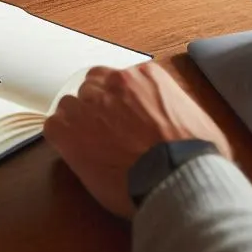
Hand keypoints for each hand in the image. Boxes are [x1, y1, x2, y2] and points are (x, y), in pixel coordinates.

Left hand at [43, 62, 230, 217]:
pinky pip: (54, 126)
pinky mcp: (72, 130)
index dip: (117, 100)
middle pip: (92, 86)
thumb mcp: (197, 120)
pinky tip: (74, 154)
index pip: (118, 78)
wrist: (178, 176)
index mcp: (147, 76)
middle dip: (97, 108)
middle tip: (105, 133)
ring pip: (71, 104)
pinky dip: (61, 139)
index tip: (120, 116)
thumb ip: (176, 109)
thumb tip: (177, 121)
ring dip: (78, 123)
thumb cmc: (194, 155)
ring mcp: (92, 104)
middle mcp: (116, 82)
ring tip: (90, 147)